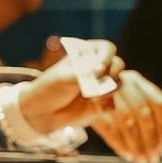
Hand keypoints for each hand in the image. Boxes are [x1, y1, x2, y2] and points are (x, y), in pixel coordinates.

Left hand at [17, 40, 161, 162]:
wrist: (41, 113)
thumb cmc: (49, 89)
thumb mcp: (64, 78)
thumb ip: (84, 74)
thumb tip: (101, 73)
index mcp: (86, 55)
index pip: (106, 49)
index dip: (106, 58)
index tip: (97, 70)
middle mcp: (97, 68)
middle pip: (118, 66)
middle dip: (111, 75)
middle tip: (97, 84)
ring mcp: (101, 86)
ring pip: (119, 84)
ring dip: (110, 91)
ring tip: (94, 97)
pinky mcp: (102, 104)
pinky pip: (114, 103)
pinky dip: (108, 104)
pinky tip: (95, 107)